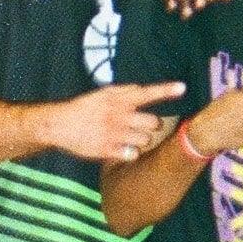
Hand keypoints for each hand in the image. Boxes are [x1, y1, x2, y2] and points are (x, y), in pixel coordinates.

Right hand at [53, 80, 186, 163]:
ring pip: (145, 140)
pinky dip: (131, 153)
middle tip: (141, 126)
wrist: (60, 125)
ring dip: (141, 140)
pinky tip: (122, 148)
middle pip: (153, 123)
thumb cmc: (83, 108)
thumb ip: (123, 92)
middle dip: (151, 126)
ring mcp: (114, 134)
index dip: (166, 90)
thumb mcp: (102, 94)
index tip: (182, 87)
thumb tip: (141, 90)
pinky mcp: (108, 150)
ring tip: (128, 138)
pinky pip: (133, 154)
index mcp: (118, 100)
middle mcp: (119, 115)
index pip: (147, 93)